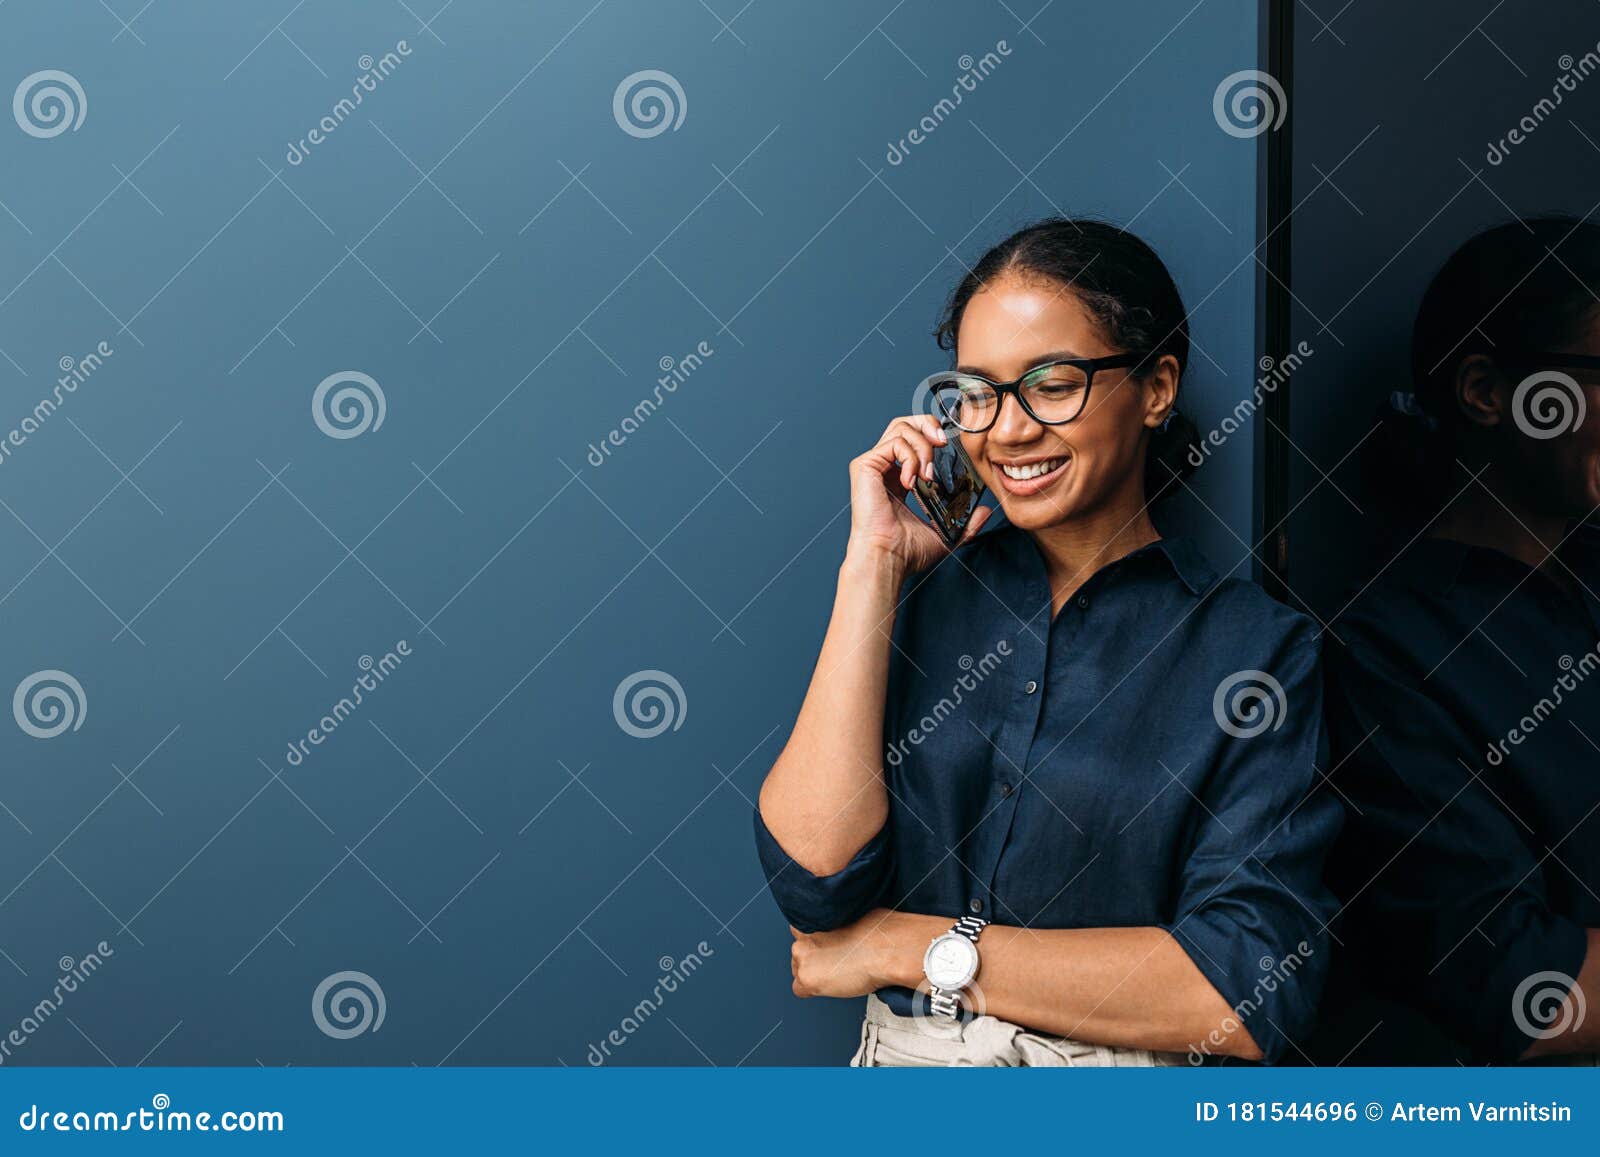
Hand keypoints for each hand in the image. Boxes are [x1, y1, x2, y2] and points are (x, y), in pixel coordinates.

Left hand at [789, 909, 932, 998]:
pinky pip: (800, 990)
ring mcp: (802, 958)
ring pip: (799, 970)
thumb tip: (839, 932)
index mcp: (814, 918)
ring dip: (814, 973)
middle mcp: (803, 936)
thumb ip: (836, 924)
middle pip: (799, 952)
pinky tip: (832, 985)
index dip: (817, 943)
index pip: (801, 932)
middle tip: (836, 962)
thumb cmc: (879, 932)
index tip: (827, 947)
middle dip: (814, 958)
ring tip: (838, 973)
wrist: (885, 950)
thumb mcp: (853, 916)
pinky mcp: (806, 979)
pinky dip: (814, 991)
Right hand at [846, 416, 990, 573]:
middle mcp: (884, 468)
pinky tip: (912, 481)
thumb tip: (985, 512)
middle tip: (943, 443)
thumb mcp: (945, 533)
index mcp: (899, 478)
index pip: (914, 439)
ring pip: (901, 428)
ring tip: (928, 473)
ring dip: (923, 446)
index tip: (948, 446)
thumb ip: (966, 522)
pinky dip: (910, 457)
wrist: (889, 558)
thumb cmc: (907, 552)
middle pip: (905, 423)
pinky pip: (893, 443)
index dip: (932, 434)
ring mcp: (873, 466)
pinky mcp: (865, 466)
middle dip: (928, 425)